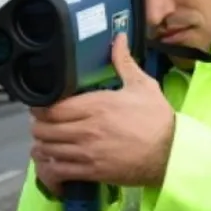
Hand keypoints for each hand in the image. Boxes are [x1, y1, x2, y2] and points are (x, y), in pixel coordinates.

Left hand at [30, 33, 174, 194]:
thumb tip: (119, 38)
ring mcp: (88, 152)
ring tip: (45, 143)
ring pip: (47, 149)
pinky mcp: (92, 172)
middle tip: (43, 124)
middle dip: (39, 126)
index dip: (39, 107)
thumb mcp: (143, 86)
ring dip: (42, 146)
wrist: (171, 153)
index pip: (52, 107)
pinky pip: (59, 170)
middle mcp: (87, 128)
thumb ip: (124, 62)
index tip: (40, 106)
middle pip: (44, 128)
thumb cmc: (158, 120)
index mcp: (96, 105)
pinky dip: (51, 166)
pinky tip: (53, 162)